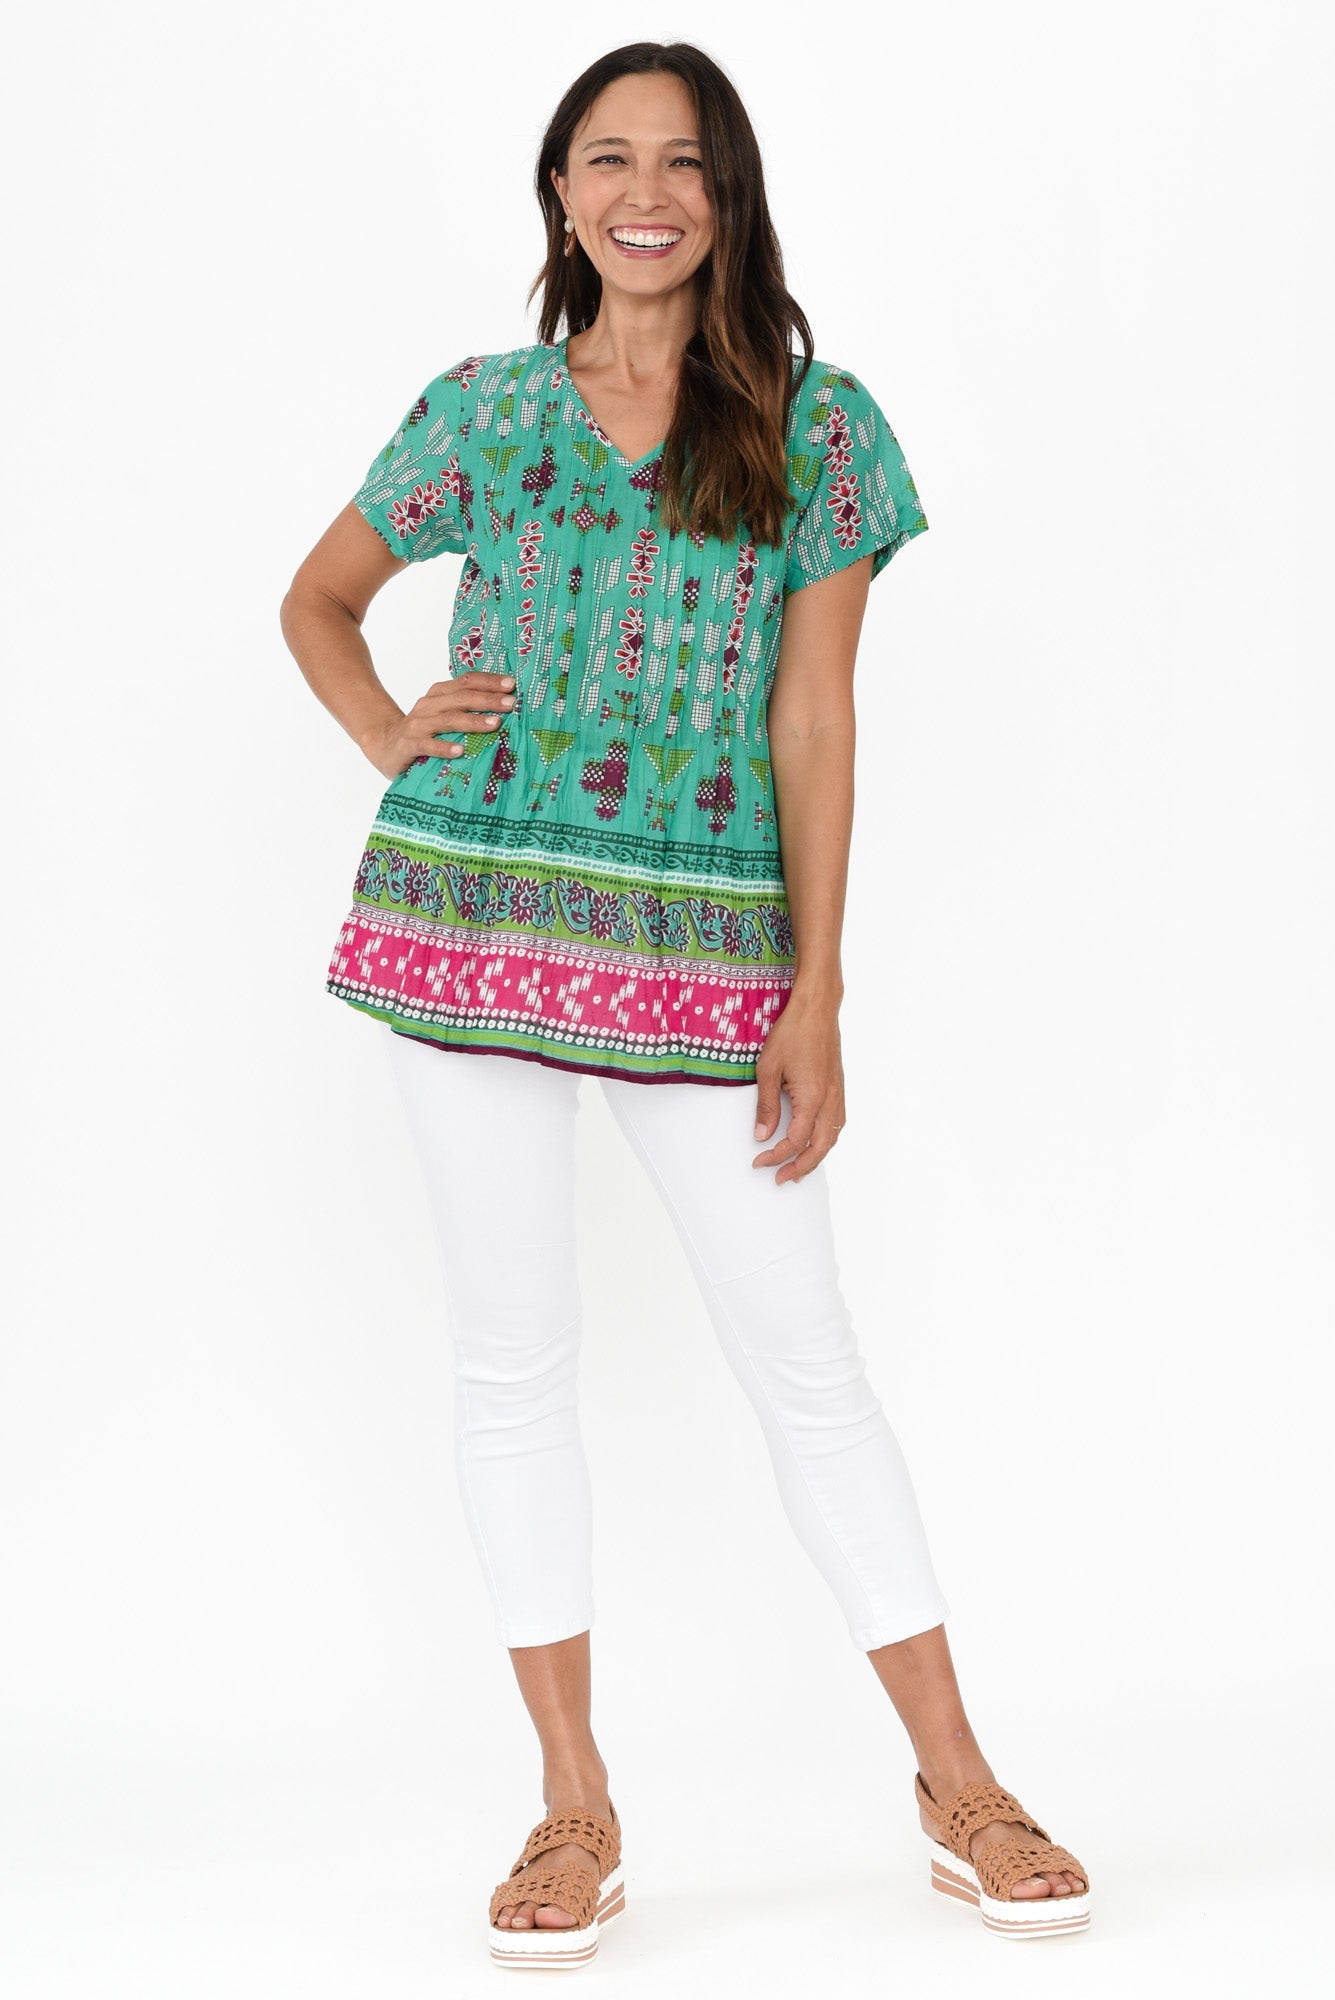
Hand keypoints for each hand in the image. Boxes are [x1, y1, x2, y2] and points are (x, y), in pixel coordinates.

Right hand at [365, 671, 518, 779]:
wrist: (385, 746)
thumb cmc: (424, 731)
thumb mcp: (444, 715)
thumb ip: (466, 709)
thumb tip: (504, 706)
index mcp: (438, 694)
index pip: (466, 681)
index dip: (489, 681)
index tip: (511, 685)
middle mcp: (428, 705)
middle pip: (461, 698)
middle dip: (488, 699)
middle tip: (510, 704)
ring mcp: (417, 725)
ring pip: (448, 720)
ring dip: (473, 721)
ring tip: (495, 724)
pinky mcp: (409, 745)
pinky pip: (428, 745)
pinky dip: (444, 747)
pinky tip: (461, 751)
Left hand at [751, 990, 846, 1185]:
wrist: (816, 1009)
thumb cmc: (792, 1033)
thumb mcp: (768, 1069)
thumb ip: (766, 1105)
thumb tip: (762, 1134)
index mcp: (812, 1098)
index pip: (794, 1140)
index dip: (776, 1156)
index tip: (759, 1161)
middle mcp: (830, 1100)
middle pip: (820, 1147)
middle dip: (801, 1167)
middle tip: (781, 1178)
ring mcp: (838, 1093)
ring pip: (833, 1137)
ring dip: (816, 1155)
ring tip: (799, 1167)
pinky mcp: (839, 1086)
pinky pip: (837, 1122)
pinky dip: (827, 1138)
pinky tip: (816, 1140)